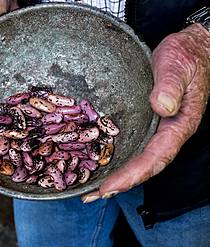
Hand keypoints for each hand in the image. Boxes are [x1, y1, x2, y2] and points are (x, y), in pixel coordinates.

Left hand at [81, 24, 209, 202]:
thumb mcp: (178, 66)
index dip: (133, 174)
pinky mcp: (146, 121)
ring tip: (90, 189)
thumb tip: (162, 107)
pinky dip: (116, 157)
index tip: (110, 187)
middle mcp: (167, 132)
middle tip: (91, 196)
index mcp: (179, 125)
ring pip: (137, 157)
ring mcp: (156, 128)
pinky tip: (98, 161)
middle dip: (119, 183)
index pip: (156, 157)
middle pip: (144, 165)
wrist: (191, 49)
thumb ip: (171, 86)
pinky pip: (132, 144)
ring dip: (115, 175)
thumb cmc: (187, 56)